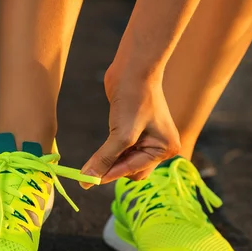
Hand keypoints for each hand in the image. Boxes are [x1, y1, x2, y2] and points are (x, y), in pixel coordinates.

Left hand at [81, 66, 180, 186]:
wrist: (133, 68)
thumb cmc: (134, 98)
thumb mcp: (121, 133)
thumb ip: (105, 158)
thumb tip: (87, 179)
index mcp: (165, 148)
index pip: (133, 170)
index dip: (109, 175)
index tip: (86, 182)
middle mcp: (160, 146)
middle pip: (131, 170)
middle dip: (111, 170)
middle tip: (88, 172)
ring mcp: (148, 138)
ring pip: (125, 161)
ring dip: (110, 162)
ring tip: (93, 161)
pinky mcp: (135, 130)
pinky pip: (122, 150)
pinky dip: (110, 153)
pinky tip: (99, 152)